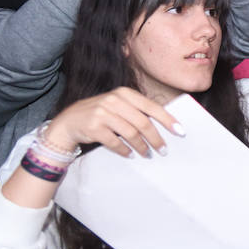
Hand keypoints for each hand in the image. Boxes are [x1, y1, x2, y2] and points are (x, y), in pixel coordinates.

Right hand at [46, 87, 182, 157]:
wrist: (68, 121)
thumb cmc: (100, 114)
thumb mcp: (118, 106)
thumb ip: (136, 111)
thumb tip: (164, 123)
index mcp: (124, 93)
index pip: (151, 107)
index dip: (167, 120)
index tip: (179, 131)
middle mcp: (114, 100)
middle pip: (143, 122)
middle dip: (155, 138)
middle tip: (163, 150)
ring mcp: (102, 113)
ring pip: (130, 133)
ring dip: (141, 147)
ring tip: (146, 154)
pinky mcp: (93, 127)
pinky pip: (114, 142)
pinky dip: (124, 150)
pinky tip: (130, 155)